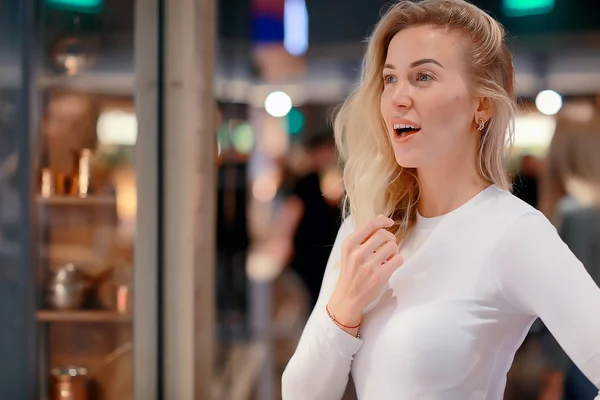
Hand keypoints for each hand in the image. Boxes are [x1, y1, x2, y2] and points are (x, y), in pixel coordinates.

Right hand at [328, 215, 402, 333]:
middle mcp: (357, 253)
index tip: (389, 222)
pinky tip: (390, 264)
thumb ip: (363, 237)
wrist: (348, 297)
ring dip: (394, 250)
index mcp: (349, 244)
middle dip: (390, 237)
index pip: (370, 224)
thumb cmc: (351, 272)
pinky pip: (398, 259)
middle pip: (383, 234)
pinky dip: (397, 260)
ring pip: (392, 246)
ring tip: (388, 256)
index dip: (383, 220)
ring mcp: (369, 265)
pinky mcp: (380, 276)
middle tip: (389, 243)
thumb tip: (382, 218)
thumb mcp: (349, 252)